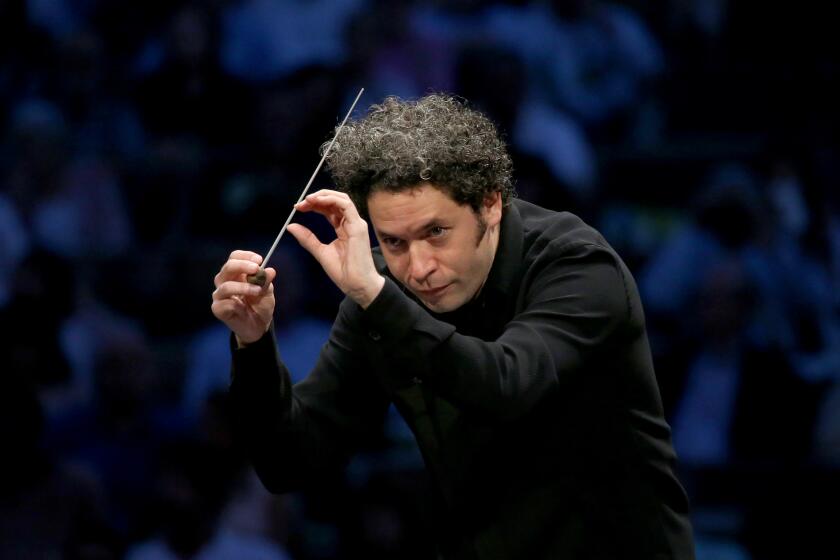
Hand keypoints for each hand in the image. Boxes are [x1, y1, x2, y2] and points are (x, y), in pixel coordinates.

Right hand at [211, 250, 276, 344]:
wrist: (259, 327)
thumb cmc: (260, 306)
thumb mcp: (267, 293)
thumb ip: (266, 281)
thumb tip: (270, 270)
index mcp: (236, 274)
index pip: (234, 258)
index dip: (245, 256)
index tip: (259, 260)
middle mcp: (225, 281)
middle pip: (228, 267)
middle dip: (242, 266)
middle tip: (256, 268)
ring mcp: (220, 295)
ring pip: (226, 285)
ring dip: (243, 286)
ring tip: (257, 290)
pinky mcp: (218, 309)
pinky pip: (224, 303)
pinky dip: (236, 303)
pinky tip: (244, 306)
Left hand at [288, 190, 383, 307]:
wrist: (356, 285)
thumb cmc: (343, 271)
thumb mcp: (320, 251)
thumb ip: (307, 238)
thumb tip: (291, 226)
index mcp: (343, 228)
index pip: (329, 209)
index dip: (314, 205)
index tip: (298, 208)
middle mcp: (351, 223)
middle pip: (334, 201)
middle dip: (316, 198)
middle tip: (301, 203)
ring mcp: (356, 223)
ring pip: (341, 199)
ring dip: (323, 196)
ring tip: (308, 200)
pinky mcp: (358, 226)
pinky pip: (346, 205)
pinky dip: (331, 200)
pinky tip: (318, 202)